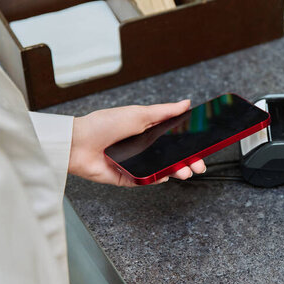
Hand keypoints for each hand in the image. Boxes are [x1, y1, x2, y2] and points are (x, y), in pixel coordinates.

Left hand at [69, 100, 205, 186]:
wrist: (78, 144)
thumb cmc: (104, 124)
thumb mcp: (139, 114)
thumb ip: (165, 112)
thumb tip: (186, 103)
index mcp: (150, 132)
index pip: (176, 140)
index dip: (191, 144)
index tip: (204, 146)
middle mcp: (146, 149)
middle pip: (174, 157)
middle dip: (190, 161)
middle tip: (200, 164)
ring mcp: (140, 164)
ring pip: (165, 170)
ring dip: (178, 171)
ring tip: (186, 171)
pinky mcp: (131, 178)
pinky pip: (149, 180)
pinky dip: (159, 178)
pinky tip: (166, 175)